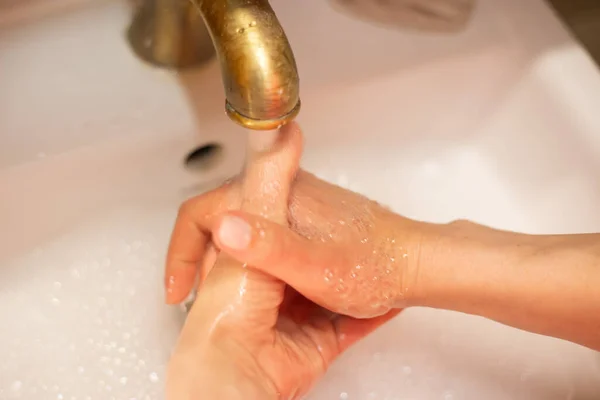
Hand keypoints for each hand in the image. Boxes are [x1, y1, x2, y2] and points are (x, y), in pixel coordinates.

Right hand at [166, 123, 401, 399]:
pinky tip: (266, 294)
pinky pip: (265, 245)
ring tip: (234, 303)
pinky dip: (255, 269)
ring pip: (242, 237)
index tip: (177, 287)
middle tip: (201, 299)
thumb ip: (269, 247)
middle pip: (220, 225)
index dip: (182, 250)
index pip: (202, 212)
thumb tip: (223, 227)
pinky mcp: (304, 227)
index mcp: (275, 195)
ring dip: (231, 269)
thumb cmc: (375, 263)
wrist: (416, 264)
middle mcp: (280, 196)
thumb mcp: (314, 266)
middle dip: (205, 263)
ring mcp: (292, 211)